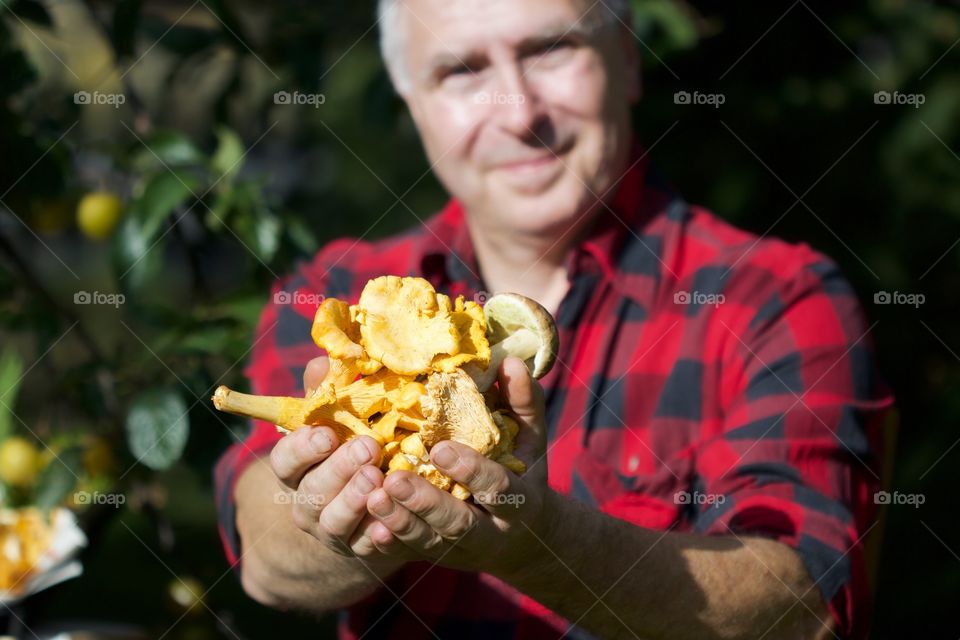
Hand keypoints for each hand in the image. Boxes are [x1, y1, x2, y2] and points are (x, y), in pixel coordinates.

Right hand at [269, 356, 409, 561]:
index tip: (327, 434)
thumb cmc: (350, 449)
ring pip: (333, 523)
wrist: (364, 511)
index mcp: (297, 470)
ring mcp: (331, 531)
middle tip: (369, 448)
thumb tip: (324, 361)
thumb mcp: (337, 420)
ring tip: (379, 480)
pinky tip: (392, 523)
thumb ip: (328, 392)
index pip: (284, 461)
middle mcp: (306, 503)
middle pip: (311, 491)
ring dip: (354, 502)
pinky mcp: (360, 550)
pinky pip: (366, 547)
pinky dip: (378, 536)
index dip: (302, 448)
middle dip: (338, 470)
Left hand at [364, 356, 553, 576]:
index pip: (499, 490)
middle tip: (394, 480)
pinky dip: (389, 540)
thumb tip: (510, 362)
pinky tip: (368, 521)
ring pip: (429, 541)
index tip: (441, 449)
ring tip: (372, 495)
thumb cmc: (522, 472)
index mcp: (519, 502)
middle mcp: (491, 532)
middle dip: (426, 503)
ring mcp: (460, 549)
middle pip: (458, 524)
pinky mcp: (434, 554)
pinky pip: (409, 552)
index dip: (472, 472)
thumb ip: (522, 403)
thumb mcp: (530, 440)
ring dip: (400, 520)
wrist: (523, 538)